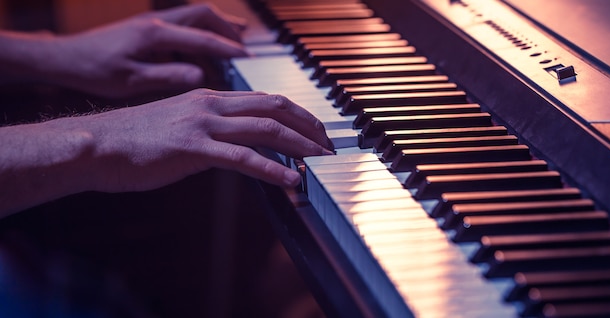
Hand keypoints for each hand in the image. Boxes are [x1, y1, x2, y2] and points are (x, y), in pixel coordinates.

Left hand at [14, 4, 248, 97]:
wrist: (65, 58)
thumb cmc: (94, 71)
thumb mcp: (131, 81)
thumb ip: (167, 76)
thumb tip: (200, 76)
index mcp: (154, 34)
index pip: (202, 38)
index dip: (228, 49)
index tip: (248, 58)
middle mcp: (156, 22)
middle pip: (203, 14)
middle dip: (228, 29)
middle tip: (245, 48)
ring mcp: (152, 22)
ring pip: (194, 16)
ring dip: (216, 28)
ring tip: (236, 43)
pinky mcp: (147, 29)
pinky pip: (183, 25)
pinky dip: (200, 35)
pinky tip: (205, 52)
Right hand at [76, 89, 333, 191]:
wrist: (96, 144)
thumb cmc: (135, 140)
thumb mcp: (179, 126)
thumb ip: (210, 131)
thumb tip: (236, 146)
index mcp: (209, 97)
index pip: (265, 99)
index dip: (297, 114)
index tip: (316, 130)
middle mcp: (211, 104)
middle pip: (274, 107)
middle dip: (309, 125)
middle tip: (329, 144)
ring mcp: (203, 124)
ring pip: (266, 129)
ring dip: (300, 145)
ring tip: (321, 160)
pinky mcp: (193, 149)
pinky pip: (243, 157)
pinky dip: (272, 168)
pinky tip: (291, 179)